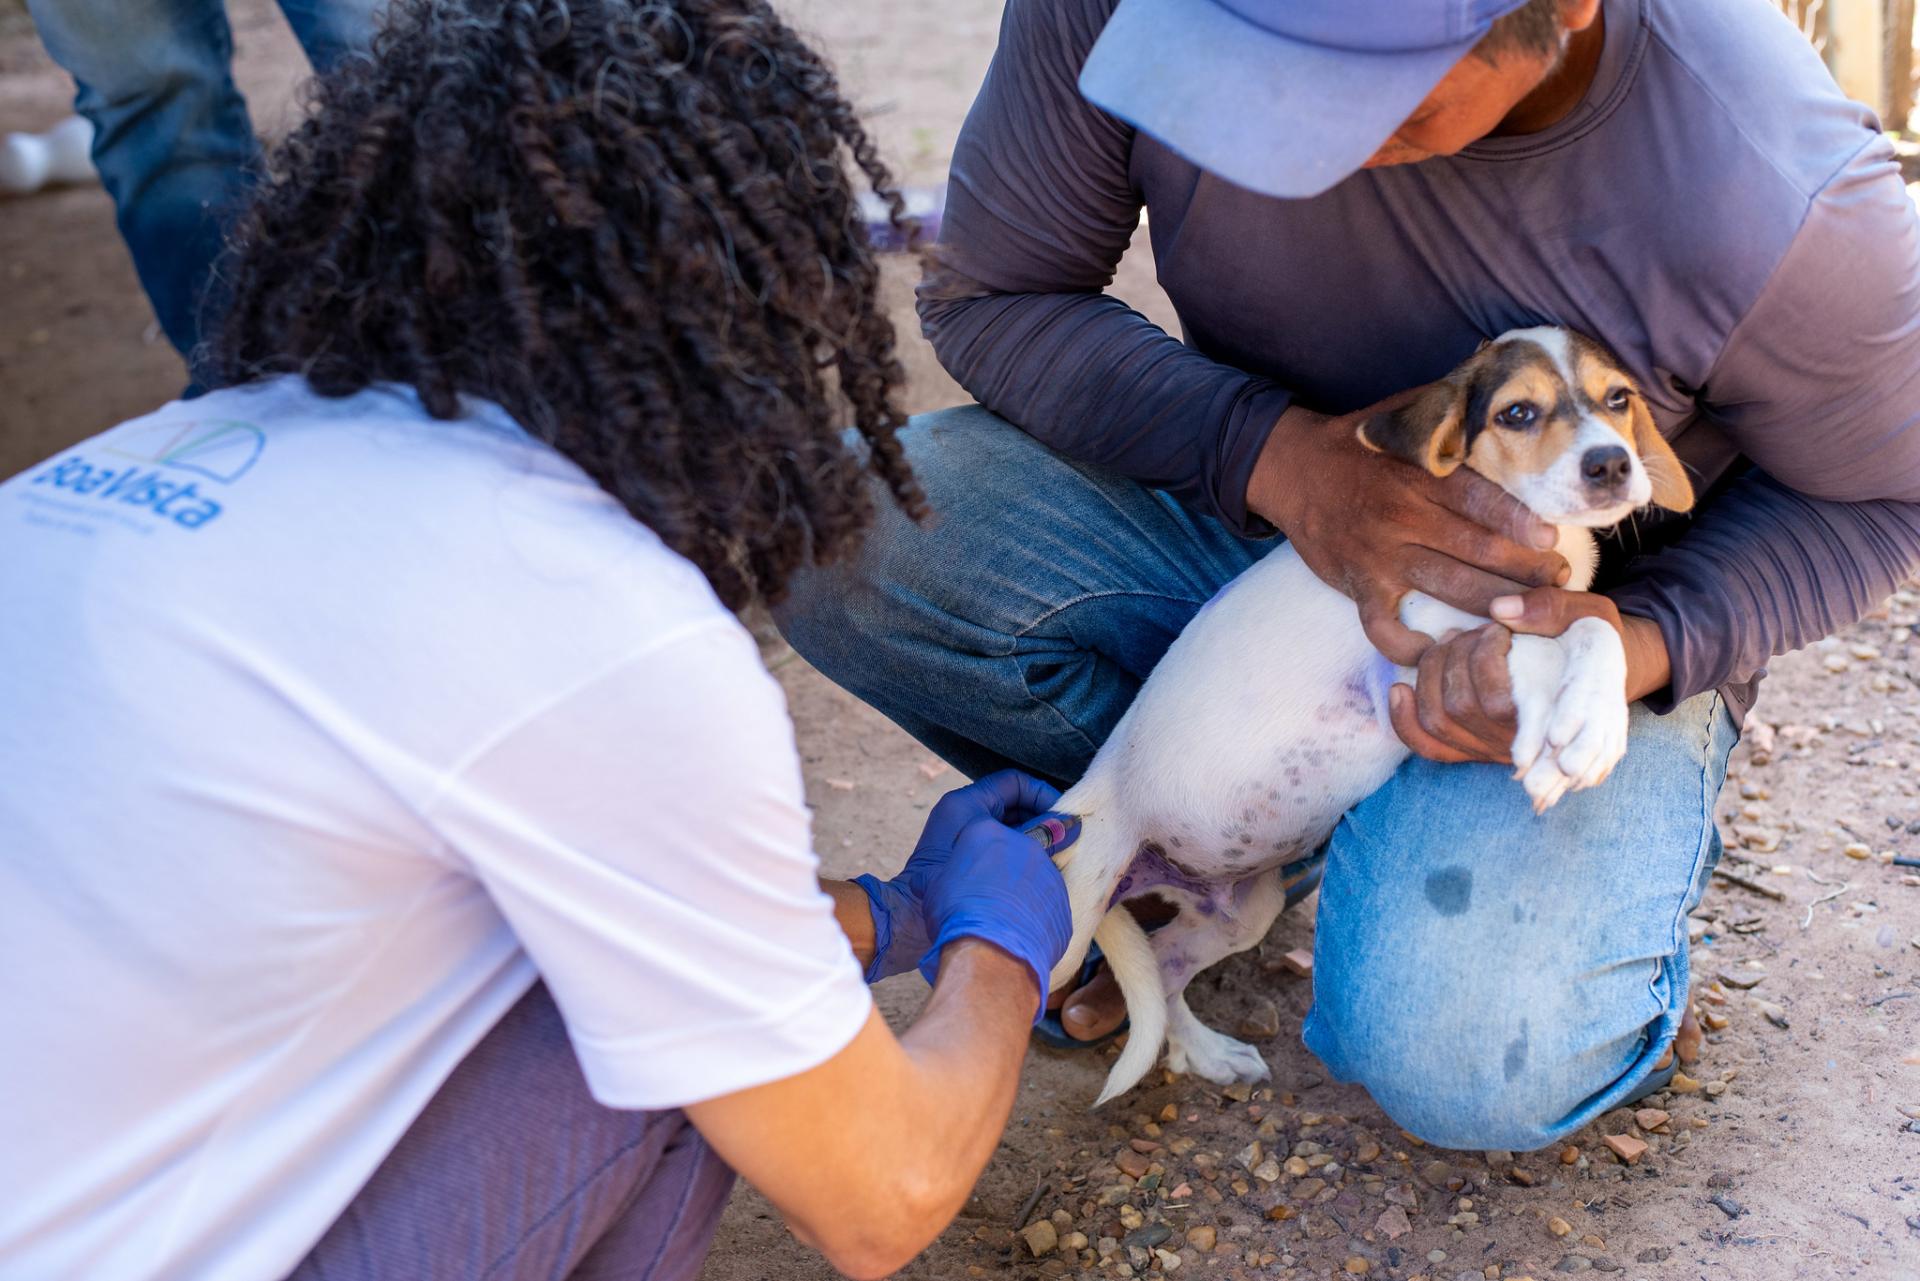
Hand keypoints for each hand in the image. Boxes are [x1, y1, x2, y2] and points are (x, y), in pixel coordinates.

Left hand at [854, 771, 1074, 1016]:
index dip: (1042, 794)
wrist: (913, 922)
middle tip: (1066, 837)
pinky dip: (1019, 853)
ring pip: (1007, 827)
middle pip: (1012, 804)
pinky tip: (1039, 869)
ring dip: (1033, 838)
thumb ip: (1040, 836)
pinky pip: (998, 846)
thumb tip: (1070, 827)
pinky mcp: (963, 860)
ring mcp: (961, 837)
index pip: (1014, 782)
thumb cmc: (958, 883)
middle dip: (1041, 819)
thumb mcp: (1007, 852)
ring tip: (1058, 854)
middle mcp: (962, 814)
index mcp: (966, 803)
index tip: (1062, 815)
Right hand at [1245, 397, 1569, 664]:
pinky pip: (1383, 627)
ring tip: (1525, 615)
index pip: (1479, 500)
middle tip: (1558, 582)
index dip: (1519, 523)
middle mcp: (1401, 516)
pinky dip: (1410, 646)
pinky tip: (1441, 653)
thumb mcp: (1402, 416)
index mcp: (1419, 475)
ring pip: (1447, 590)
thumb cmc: (1358, 443)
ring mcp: (1378, 555)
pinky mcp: (1357, 584)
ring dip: (1492, 606)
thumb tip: (1498, 370)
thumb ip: (1450, 405)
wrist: (1290, 468)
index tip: (1551, 540)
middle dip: (1526, 571)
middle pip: (1476, 551)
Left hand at [1390, 588, 1661, 763]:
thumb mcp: (1590, 615)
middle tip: (1480, 629)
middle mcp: (1521, 743)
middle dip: (1461, 654)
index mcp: (1553, 710)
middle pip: (1464, 704)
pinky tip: (1401, 688)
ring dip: (1434, 672)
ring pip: (1440, 719)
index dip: (1486, 665)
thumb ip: (1553, 608)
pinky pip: (1429, 747)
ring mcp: (1493, 750)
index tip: (1497, 630)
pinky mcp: (1472, 752)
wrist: (1596, 680)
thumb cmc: (1592, 642)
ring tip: (1453, 642)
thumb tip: (1499, 610)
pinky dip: (1405, 719)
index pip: (1507, 704)